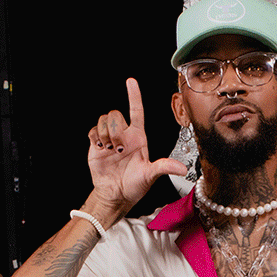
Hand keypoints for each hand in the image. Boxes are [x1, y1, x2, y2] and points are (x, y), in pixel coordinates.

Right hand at [87, 78, 184, 213]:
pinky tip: (101, 148)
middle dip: (117, 130)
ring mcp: (109, 138)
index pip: (136, 110)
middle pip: (117, 114)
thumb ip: (164, 167)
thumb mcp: (150, 175)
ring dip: (106, 134)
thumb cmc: (134, 185)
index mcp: (138, 137)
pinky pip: (93, 130)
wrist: (115, 195)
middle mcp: (124, 134)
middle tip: (120, 150)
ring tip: (111, 150)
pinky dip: (96, 137)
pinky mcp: (96, 144)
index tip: (130, 81)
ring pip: (104, 120)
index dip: (134, 95)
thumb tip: (183, 169)